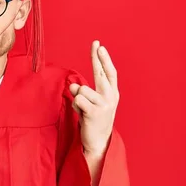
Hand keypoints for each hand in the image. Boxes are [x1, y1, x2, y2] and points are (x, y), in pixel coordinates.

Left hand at [69, 41, 119, 156]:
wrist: (98, 142)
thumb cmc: (93, 119)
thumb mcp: (91, 103)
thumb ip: (84, 91)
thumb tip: (73, 86)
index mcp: (112, 93)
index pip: (108, 72)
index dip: (103, 59)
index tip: (99, 45)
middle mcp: (111, 97)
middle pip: (101, 72)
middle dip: (97, 57)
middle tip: (96, 44)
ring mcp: (104, 104)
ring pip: (81, 89)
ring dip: (78, 98)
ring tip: (83, 109)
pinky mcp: (94, 112)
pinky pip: (78, 99)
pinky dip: (75, 105)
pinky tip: (82, 114)